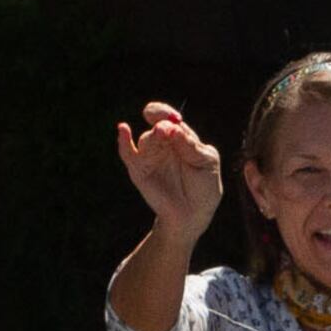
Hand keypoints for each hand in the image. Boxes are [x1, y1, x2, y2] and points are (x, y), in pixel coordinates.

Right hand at [115, 101, 223, 239]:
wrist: (193, 215)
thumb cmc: (204, 188)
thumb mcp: (206, 163)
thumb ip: (191, 146)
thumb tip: (174, 128)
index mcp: (181, 138)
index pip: (171, 118)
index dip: (170, 115)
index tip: (176, 119)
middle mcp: (163, 143)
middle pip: (155, 120)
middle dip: (159, 118)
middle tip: (165, 127)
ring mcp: (149, 155)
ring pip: (146, 138)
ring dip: (152, 136)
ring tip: (161, 134)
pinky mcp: (138, 169)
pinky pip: (127, 152)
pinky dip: (123, 140)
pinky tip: (124, 129)